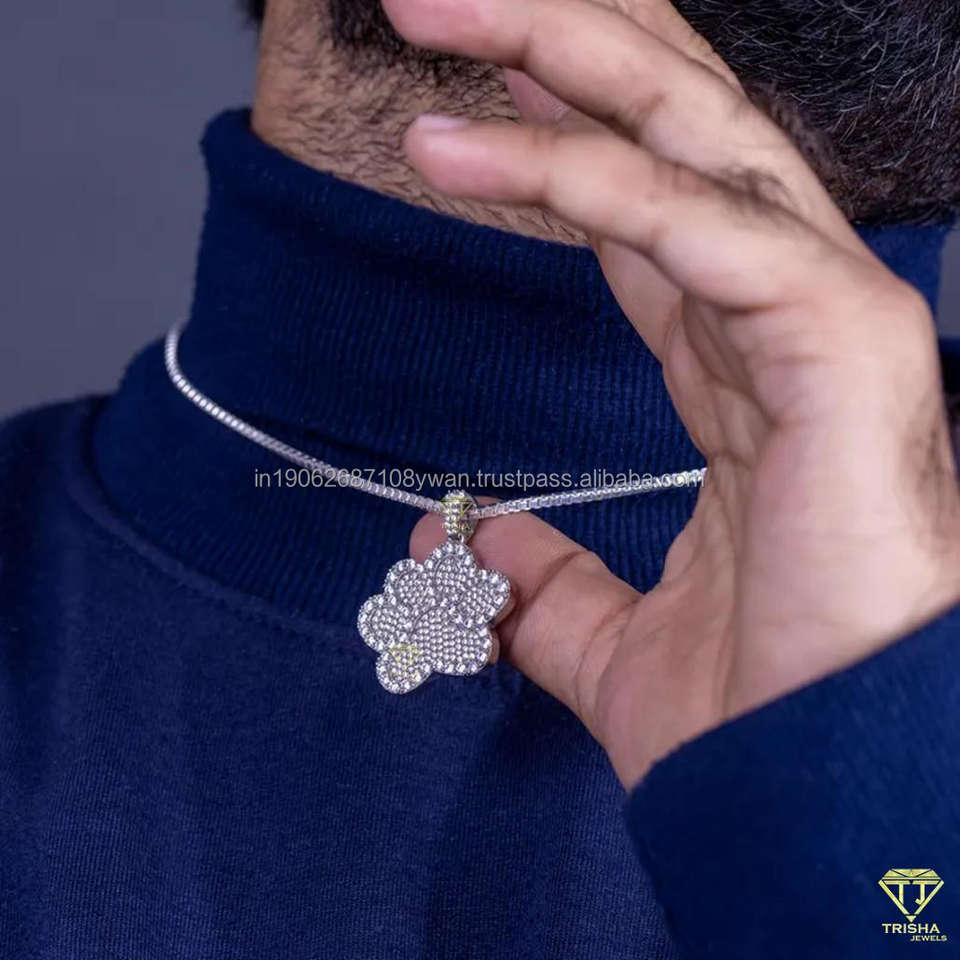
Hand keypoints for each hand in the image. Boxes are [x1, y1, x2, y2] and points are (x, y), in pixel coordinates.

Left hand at [384, 0, 959, 787]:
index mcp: (734, 373)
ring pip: (693, 140)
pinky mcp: (845, 350)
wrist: (828, 796)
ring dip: (566, 62)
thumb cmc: (755, 718)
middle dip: (557, 49)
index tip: (455, 105)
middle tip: (433, 1)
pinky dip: (592, 181)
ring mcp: (822, 323)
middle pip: (668, 136)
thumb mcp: (606, 642)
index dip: (550, 146)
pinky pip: (704, 229)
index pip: (640, 216)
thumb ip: (539, 583)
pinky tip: (476, 150)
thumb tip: (459, 545)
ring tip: (440, 15)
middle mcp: (780, 321)